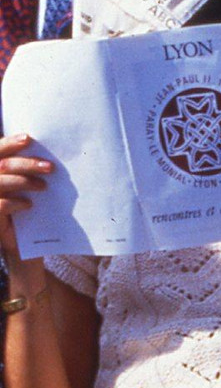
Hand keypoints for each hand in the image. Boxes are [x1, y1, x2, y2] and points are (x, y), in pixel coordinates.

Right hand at [0, 133, 52, 261]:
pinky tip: (29, 205)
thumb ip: (25, 173)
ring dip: (25, 181)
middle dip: (26, 163)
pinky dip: (17, 202)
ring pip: (1, 181)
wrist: (22, 249)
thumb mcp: (24, 191)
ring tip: (44, 186)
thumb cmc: (24, 215)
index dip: (9, 143)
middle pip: (2, 165)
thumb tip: (43, 155)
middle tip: (50, 167)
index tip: (28, 139)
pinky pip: (2, 204)